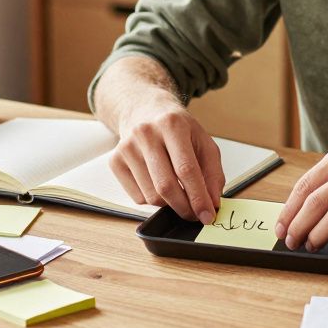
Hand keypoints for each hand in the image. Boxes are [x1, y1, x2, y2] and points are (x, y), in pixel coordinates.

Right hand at [108, 103, 223, 222]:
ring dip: (169, 204)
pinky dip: (153, 200)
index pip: (186, 169)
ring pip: (151, 196)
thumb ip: (212, 173)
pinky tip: (158, 184)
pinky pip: (137, 198)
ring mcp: (127, 147)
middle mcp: (146, 133)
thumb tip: (212, 203)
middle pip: (166, 186)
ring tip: (178, 193)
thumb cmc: (177, 129)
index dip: (198, 197)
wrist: (145, 111)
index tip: (207, 216)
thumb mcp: (203, 142)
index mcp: (172, 124)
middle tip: (194, 215)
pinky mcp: (115, 161)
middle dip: (184, 208)